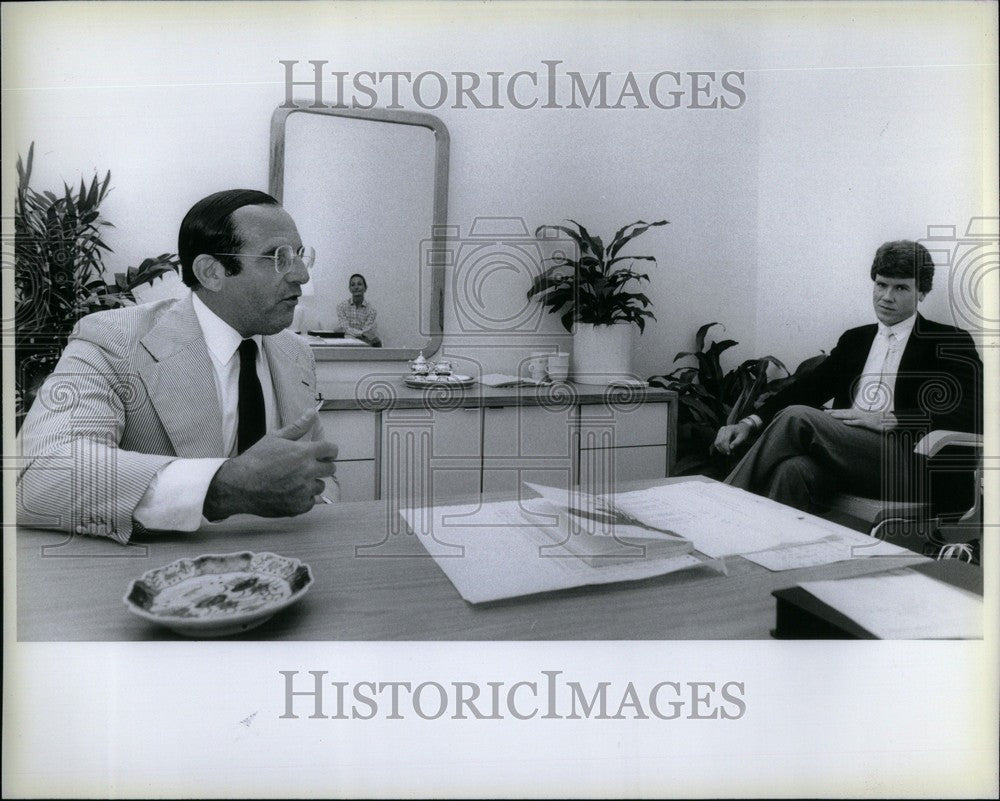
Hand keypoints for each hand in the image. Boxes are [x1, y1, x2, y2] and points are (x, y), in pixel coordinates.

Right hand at [203, 410, 338, 520]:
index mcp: (304, 453)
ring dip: (312, 483)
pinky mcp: (298, 506)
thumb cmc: (256, 459)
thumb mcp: (275, 437)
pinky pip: (311, 501)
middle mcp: (308, 472)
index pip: (331, 450)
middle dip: (322, 465)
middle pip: (330, 468)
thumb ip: (298, 426)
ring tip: (295, 480)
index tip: (324, 453)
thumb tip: (312, 412)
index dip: (328, 450)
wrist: (239, 485)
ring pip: (320, 486)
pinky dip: (303, 498)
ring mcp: (304, 491)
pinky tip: (291, 493)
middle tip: (307, 466)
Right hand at [712, 421, 753, 454]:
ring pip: (717, 442)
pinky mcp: (719, 433)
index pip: (725, 439)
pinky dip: (719, 447)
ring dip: (720, 448)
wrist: (742, 427)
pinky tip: (724, 449)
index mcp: (729, 429)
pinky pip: (716, 442)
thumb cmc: (743, 432)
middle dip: (723, 449)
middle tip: (728, 453)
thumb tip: (731, 448)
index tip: (729, 453)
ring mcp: (720, 431)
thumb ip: (737, 442)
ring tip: (726, 452)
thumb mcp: (742, 437)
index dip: (726, 447)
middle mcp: (723, 429)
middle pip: (720, 441)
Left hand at [824, 408, 897, 431]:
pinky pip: (859, 423)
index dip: (836, 411)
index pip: (846, 412)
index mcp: (860, 414)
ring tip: (831, 416)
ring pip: (850, 416)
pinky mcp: (869, 424)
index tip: (827, 412)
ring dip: (840, 415)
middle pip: (846, 412)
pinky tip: (845, 422)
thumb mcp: (868, 421)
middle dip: (835, 412)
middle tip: (825, 412)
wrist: (893, 421)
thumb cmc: (880, 422)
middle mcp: (861, 414)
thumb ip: (860, 421)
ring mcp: (865, 418)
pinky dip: (852, 422)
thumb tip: (851, 421)